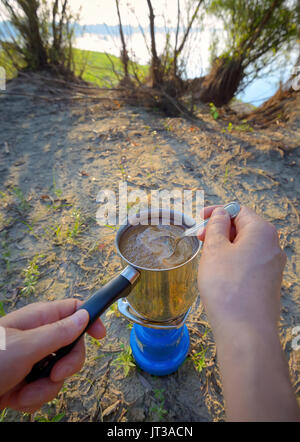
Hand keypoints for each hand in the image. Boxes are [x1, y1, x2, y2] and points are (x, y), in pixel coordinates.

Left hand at [0, 299, 105, 412]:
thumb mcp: (25, 346)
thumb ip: (58, 332)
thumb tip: (85, 315)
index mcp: (39, 319)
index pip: (74, 310)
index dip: (90, 320)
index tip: (100, 338)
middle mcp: (38, 337)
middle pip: (72, 346)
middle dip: (66, 367)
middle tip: (53, 375)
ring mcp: (32, 360)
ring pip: (59, 373)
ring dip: (44, 389)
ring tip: (22, 392)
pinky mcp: (26, 381)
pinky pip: (44, 390)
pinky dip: (33, 398)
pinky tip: (15, 399)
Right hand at [197, 205, 299, 420]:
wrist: (246, 331)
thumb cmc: (227, 287)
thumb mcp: (215, 250)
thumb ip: (216, 227)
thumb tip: (220, 215)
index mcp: (261, 231)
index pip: (238, 210)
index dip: (217, 212)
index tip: (199, 219)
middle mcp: (272, 246)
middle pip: (243, 227)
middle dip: (220, 230)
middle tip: (200, 240)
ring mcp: (272, 265)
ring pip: (245, 246)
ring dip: (225, 247)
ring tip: (207, 259)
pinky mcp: (268, 282)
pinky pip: (249, 263)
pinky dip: (233, 262)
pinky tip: (220, 275)